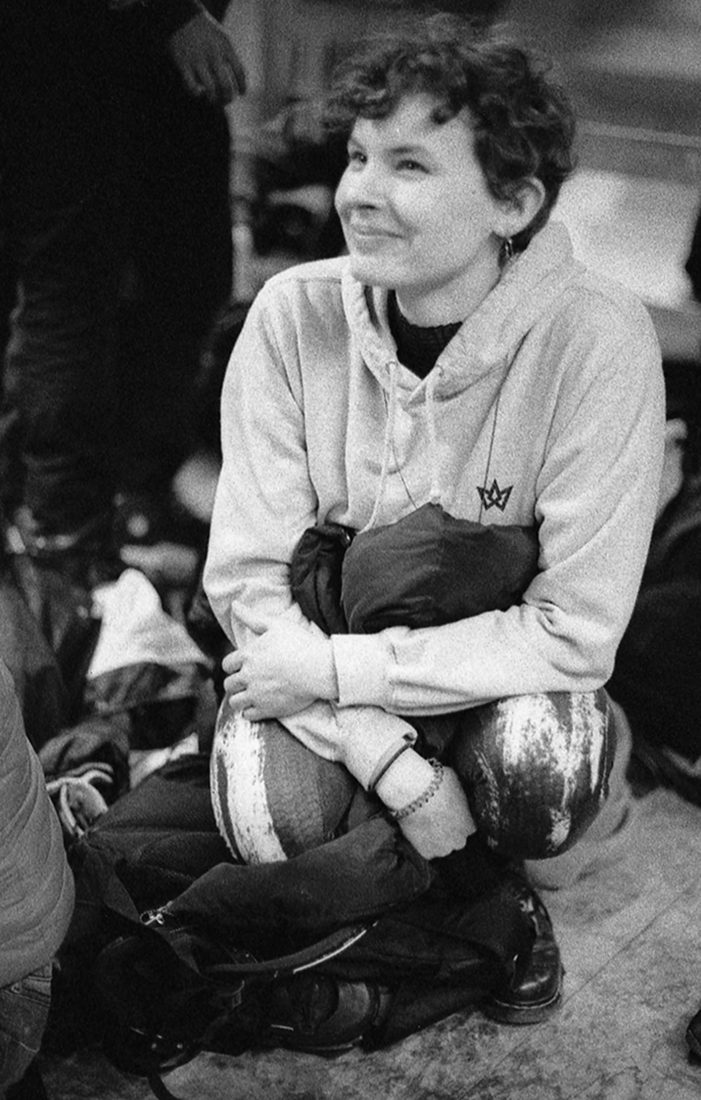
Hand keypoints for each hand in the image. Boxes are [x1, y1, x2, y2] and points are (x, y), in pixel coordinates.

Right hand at [166, 11, 246, 104]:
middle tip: (227, 100)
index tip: (241, 93)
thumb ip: (231, 56)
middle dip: (228, 97)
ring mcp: (198, 59)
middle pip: (226, 85)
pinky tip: (199, 92)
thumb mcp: (223, 38)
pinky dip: (196, 93)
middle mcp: (213, 54)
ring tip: (214, 100)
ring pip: (210, 89)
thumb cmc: (206, 31)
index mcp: (225, 47)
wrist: (183, 18)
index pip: (239, 72)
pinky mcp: (183, 64)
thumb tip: (240, 80)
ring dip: (214, 99)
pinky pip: (191, 86)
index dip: (242, 86)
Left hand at [223, 622, 337, 720]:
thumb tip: (234, 605)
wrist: (320, 668)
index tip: (245, 666)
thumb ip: (252, 617)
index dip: (234, 666)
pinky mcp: (267, 709)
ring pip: (235, 702)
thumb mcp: (276, 625)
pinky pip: (248, 715)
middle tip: (249, 681)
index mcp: (248, 655)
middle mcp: (248, 675)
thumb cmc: (300, 644)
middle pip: (229, 684)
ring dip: (241, 699)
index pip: (227, 665)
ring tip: (252, 695)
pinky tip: (261, 705)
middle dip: (237, 683)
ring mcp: (257, 694)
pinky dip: (251, 712)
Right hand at [395, 765, 475, 860]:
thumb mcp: (455, 782)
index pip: (469, 827)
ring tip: (426, 824)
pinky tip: (418, 830)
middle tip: (437, 818)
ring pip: (442, 846)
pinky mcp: (427, 853)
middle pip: (457, 839)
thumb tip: (456, 791)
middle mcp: (460, 840)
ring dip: (437, 838)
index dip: (459, 819)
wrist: (412, 793)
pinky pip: (428, 851)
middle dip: (449, 830)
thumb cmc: (435, 784)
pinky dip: (423, 843)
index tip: (450, 813)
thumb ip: (459, 794)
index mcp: (470, 824)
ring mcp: (443, 849)